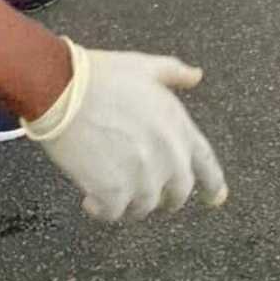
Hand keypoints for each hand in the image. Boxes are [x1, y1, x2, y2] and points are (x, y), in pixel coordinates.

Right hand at [23, 38, 226, 222]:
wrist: (62, 90)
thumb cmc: (101, 76)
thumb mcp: (144, 66)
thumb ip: (174, 73)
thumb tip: (196, 75)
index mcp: (177, 124)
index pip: (206, 162)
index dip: (213, 183)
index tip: (216, 198)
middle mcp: (166, 154)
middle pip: (178, 192)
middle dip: (166, 196)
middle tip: (148, 194)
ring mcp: (141, 175)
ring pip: (145, 206)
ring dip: (131, 202)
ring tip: (112, 186)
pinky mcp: (113, 191)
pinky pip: (114, 214)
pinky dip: (103, 210)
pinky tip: (90, 199)